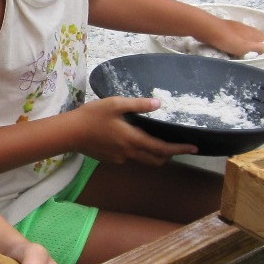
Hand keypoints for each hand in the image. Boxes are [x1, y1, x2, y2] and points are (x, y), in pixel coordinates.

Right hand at [69, 96, 198, 164]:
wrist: (69, 133)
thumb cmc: (92, 116)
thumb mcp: (115, 104)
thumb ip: (138, 105)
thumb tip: (159, 104)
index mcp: (133, 139)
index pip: (162, 149)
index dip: (180, 149)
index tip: (194, 148)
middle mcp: (129, 152)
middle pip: (156, 159)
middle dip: (170, 154)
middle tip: (178, 146)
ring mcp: (120, 158)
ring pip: (143, 159)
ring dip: (154, 154)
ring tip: (158, 142)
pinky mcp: (111, 159)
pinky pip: (130, 157)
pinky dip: (137, 151)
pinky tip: (131, 139)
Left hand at [203, 18, 263, 58]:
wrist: (210, 29)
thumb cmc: (228, 40)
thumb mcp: (245, 47)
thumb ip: (257, 48)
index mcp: (252, 33)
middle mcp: (246, 28)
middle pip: (256, 34)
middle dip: (259, 40)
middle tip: (260, 48)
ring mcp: (236, 26)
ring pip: (247, 32)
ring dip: (250, 38)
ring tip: (249, 45)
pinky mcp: (226, 27)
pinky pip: (237, 33)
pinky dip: (240, 37)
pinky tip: (236, 41)